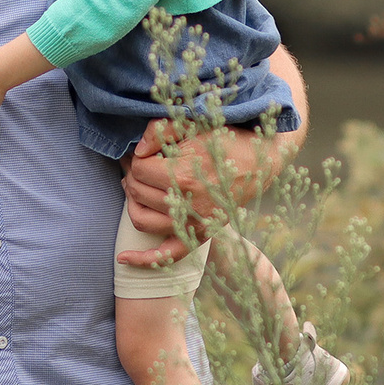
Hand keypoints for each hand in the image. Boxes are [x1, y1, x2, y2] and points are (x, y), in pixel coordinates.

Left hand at [118, 120, 246, 264]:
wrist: (260, 164)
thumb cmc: (225, 141)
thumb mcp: (194, 125)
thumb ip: (160, 131)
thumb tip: (137, 150)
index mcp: (184, 176)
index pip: (139, 170)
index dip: (136, 159)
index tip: (146, 153)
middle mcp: (187, 204)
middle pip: (137, 192)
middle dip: (132, 176)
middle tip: (137, 165)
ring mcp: (193, 224)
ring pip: (142, 220)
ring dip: (132, 203)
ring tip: (136, 188)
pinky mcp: (200, 236)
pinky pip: (167, 255)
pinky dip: (143, 259)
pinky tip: (123, 257)